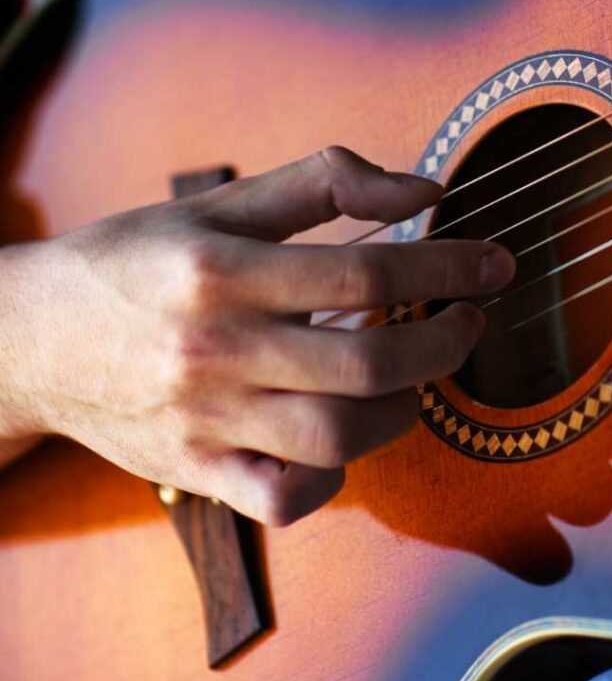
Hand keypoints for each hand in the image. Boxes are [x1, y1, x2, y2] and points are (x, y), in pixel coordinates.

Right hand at [0, 147, 513, 523]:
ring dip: (405, 406)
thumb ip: (325, 182)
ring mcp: (208, 422)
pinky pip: (289, 498)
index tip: (495, 264)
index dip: (449, 269)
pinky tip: (348, 433)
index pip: (368, 273)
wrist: (30, 340)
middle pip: (370, 363)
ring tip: (417, 372)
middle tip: (469, 321)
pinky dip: (338, 475)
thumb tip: (426, 192)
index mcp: (221, 271)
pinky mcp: (199, 471)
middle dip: (446, 343)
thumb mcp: (220, 203)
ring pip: (342, 438)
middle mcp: (216, 351)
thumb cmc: (135, 260)